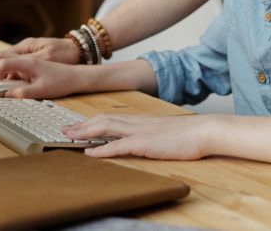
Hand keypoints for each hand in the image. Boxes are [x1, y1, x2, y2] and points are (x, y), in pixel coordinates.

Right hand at [0, 55, 82, 99]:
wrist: (76, 75)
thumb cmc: (61, 81)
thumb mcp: (43, 90)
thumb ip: (23, 92)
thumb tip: (6, 95)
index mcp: (29, 60)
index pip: (3, 62)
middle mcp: (27, 56)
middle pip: (0, 57)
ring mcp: (27, 58)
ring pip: (4, 59)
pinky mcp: (28, 63)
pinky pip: (10, 64)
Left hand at [65, 113, 209, 160]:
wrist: (205, 130)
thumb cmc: (190, 133)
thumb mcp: (166, 132)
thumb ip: (152, 133)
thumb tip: (143, 138)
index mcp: (142, 120)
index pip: (112, 117)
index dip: (93, 121)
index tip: (79, 124)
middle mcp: (138, 122)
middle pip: (104, 119)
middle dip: (83, 124)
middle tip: (65, 130)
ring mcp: (140, 131)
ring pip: (106, 127)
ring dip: (86, 132)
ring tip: (70, 137)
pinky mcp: (145, 143)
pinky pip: (119, 145)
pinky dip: (101, 149)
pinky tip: (90, 153)